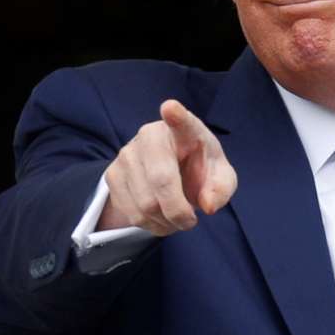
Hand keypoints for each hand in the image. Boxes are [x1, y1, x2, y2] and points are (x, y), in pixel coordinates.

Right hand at [101, 100, 238, 235]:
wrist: (169, 172)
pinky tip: (160, 219)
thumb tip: (208, 205)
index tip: (170, 108)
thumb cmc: (198, 169)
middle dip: (178, 211)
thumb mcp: (220, 177)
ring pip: (145, 204)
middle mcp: (150, 135)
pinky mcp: (112, 175)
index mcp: (183, 129)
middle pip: (161, 180)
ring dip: (165, 223)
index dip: (175, 115)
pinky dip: (150, 226)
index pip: (179, 119)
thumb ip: (221, 189)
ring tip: (176, 219)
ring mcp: (127, 154)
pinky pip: (132, 213)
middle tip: (190, 221)